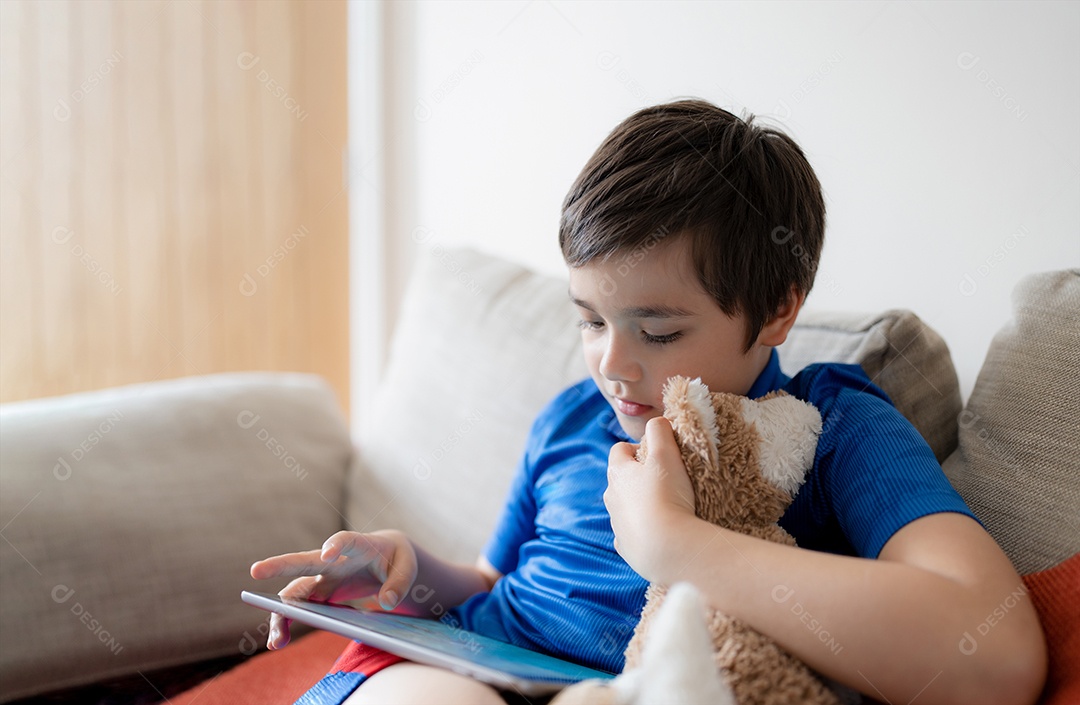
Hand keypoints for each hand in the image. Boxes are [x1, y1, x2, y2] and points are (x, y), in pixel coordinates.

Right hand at [250, 529, 417, 648]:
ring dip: (282, 613)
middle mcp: (333, 560)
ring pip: (295, 592)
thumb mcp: (407, 566)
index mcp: (358, 546)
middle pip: (304, 561)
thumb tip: (387, 601)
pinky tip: (279, 641)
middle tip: (255, 571)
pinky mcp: (319, 594)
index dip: (335, 545)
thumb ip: (400, 581)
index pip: (345, 540)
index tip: (326, 554)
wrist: (385, 559)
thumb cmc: (395, 559)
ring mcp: (322, 578)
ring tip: (276, 640)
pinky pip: (298, 608)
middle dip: (280, 564)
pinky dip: (288, 623)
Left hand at [605, 416, 695, 580]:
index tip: (659, 454)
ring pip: (624, 507)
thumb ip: (660, 431)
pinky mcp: (625, 546)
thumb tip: (657, 421)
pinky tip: (660, 531)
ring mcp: (616, 523)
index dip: (638, 447)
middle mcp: (611, 497)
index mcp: (617, 473)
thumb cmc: (666, 496)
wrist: (667, 548)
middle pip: (620, 480)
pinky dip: (641, 530)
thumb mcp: (666, 454)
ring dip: (640, 504)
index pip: (619, 450)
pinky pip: (630, 533)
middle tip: (666, 480)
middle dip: (639, 477)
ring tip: (667, 507)